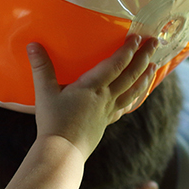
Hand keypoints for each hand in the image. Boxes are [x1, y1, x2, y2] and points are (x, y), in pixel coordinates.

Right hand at [27, 35, 157, 152]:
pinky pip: (125, 107)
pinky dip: (135, 98)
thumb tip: (33, 44)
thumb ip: (41, 67)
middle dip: (144, 57)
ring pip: (133, 91)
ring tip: (155, 66)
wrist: (62, 152)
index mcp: (92, 87)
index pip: (116, 64)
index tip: (137, 36)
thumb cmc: (53, 122)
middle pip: (131, 75)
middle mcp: (105, 97)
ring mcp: (108, 111)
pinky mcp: (106, 122)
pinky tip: (138, 95)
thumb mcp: (44, 92)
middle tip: (155, 43)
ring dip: (145, 77)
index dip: (128, 49)